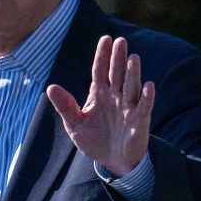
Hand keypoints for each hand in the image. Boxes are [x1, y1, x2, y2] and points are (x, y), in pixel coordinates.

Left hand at [46, 35, 154, 177]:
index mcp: (99, 94)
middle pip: (117, 74)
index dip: (102, 56)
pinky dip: (147, 97)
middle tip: (121, 41)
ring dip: (132, 74)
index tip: (105, 39)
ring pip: (131, 87)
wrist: (112, 161)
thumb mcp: (75, 124)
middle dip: (118, 58)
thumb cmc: (95, 140)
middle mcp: (116, 97)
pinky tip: (149, 85)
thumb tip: (51, 87)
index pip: (100, 71)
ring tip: (133, 58)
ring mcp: (128, 108)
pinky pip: (144, 108)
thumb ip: (65, 106)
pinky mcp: (139, 122)